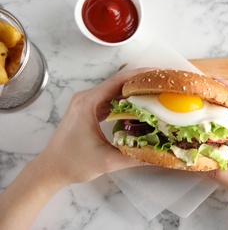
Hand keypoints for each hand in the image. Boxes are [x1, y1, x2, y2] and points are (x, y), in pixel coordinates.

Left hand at [0, 67, 150, 228]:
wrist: (51, 169)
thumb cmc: (72, 164)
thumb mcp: (107, 162)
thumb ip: (135, 157)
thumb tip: (160, 154)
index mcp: (87, 104)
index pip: (117, 82)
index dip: (139, 76)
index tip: (157, 74)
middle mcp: (85, 98)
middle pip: (117, 82)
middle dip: (140, 82)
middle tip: (161, 85)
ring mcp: (85, 103)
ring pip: (113, 90)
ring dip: (133, 91)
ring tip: (154, 94)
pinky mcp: (87, 109)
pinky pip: (109, 99)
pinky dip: (124, 100)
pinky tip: (138, 106)